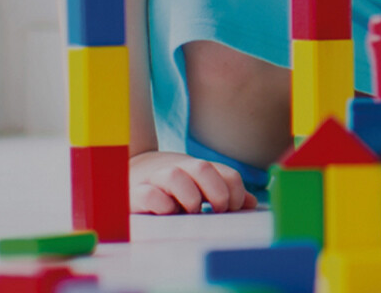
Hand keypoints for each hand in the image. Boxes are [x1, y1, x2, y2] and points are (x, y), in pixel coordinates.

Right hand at [130, 149, 256, 214]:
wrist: (129, 171)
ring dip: (190, 196)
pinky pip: (148, 194)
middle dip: (217, 191)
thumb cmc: (172, 186)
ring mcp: (156, 179)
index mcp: (198, 169)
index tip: (232, 209)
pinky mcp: (135, 193)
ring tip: (193, 211)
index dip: (236, 192)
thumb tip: (251, 204)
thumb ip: (224, 193)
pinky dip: (161, 204)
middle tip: (218, 210)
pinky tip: (168, 213)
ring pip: (174, 176)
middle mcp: (178, 168)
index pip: (227, 174)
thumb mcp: (201, 186)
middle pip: (202, 168)